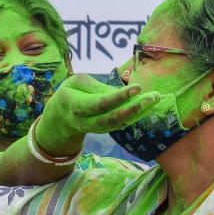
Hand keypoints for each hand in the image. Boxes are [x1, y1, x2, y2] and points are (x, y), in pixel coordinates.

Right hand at [37, 74, 157, 155]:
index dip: (118, 97)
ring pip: (117, 124)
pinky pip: (120, 125)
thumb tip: (121, 92)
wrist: (59, 120)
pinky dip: (135, 116)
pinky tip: (149, 105)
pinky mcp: (103, 131)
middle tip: (152, 97)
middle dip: (133, 109)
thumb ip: (96, 86)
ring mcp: (94, 129)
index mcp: (73, 104)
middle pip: (110, 118)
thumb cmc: (69, 94)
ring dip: (138, 113)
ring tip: (155, 99)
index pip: (99, 103)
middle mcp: (84, 121)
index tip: (138, 87)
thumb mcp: (75, 83)